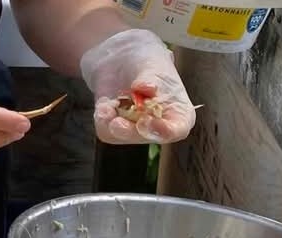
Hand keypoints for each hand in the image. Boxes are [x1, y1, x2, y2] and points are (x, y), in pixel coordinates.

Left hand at [79, 29, 195, 144]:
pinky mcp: (115, 129)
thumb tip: (147, 88)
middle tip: (116, 121)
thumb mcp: (154, 64)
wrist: (121, 57)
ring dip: (111, 122)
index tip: (145, 121)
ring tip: (108, 105)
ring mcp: (136, 130)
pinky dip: (102, 118)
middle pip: (146, 137)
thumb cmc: (147, 61)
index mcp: (179, 113)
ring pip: (121, 137)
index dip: (163, 131)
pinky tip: (104, 105)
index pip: (177, 130)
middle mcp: (159, 126)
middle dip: (129, 130)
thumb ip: (152, 78)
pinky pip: (105, 131)